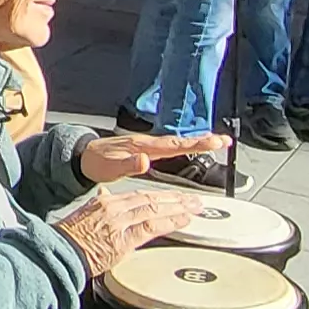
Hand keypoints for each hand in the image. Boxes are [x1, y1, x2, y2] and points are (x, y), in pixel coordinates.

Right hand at [50, 184, 207, 276]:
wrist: (57, 254)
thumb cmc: (67, 241)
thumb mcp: (83, 216)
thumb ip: (99, 206)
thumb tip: (106, 197)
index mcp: (103, 202)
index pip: (137, 195)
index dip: (159, 195)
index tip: (174, 196)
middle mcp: (113, 208)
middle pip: (149, 199)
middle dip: (174, 199)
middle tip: (192, 199)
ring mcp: (118, 223)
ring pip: (153, 209)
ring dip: (177, 208)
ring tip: (193, 208)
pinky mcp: (122, 240)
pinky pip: (151, 228)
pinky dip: (169, 223)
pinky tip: (182, 221)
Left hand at [77, 131, 227, 185]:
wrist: (84, 156)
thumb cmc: (96, 162)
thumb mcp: (110, 168)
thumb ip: (128, 164)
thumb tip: (146, 161)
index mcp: (143, 147)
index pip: (174, 145)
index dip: (195, 144)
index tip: (214, 142)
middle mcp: (147, 143)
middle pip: (180, 141)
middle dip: (203, 140)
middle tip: (224, 140)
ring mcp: (147, 145)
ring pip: (177, 142)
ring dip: (197, 142)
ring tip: (216, 142)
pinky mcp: (146, 149)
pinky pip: (170, 146)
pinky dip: (185, 146)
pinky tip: (192, 147)